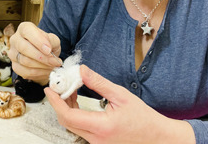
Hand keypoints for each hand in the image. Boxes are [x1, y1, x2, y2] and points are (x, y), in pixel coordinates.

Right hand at [8, 22, 61, 84]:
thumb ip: (51, 42)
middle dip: (42, 57)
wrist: (44, 55)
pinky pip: (26, 72)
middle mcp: (15, 39)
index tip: (49, 50)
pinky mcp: (15, 66)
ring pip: (25, 61)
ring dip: (42, 66)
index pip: (27, 31)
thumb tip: (48, 50)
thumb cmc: (47, 44)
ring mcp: (13, 54)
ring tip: (53, 66)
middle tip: (55, 61)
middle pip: (24, 48)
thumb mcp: (52, 40)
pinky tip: (47, 70)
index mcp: (24, 29)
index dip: (38, 41)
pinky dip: (39, 73)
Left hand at [44, 65, 195, 143]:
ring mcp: (97, 143)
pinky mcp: (98, 143)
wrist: (157, 137)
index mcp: (101, 127)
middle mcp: (96, 139)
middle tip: (58, 87)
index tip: (50, 89)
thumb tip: (81, 70)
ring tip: (70, 91)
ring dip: (66, 108)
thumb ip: (99, 83)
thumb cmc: (143, 117)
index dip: (55, 102)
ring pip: (72, 126)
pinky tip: (78, 102)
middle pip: (66, 122)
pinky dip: (75, 115)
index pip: (68, 116)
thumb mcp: (121, 95)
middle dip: (59, 103)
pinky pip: (80, 129)